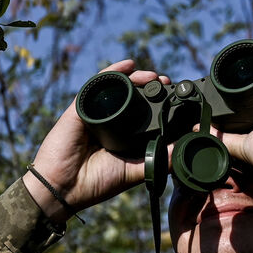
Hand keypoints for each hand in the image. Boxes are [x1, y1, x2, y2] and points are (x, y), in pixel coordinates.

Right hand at [24, 60, 169, 222]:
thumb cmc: (97, 183)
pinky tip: (129, 65)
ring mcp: (95, 112)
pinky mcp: (81, 107)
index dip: (160, 104)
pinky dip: (114, 72)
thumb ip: (160, 159)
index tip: (177, 99)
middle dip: (151, 87)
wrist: (64, 187)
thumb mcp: (135, 170)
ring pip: (118, 87)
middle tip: (166, 84)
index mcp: (122, 136)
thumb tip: (187, 146)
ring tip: (153, 77)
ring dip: (137, 77)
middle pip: (132, 96)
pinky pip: (98, 83)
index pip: (143, 113)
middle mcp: (109, 121)